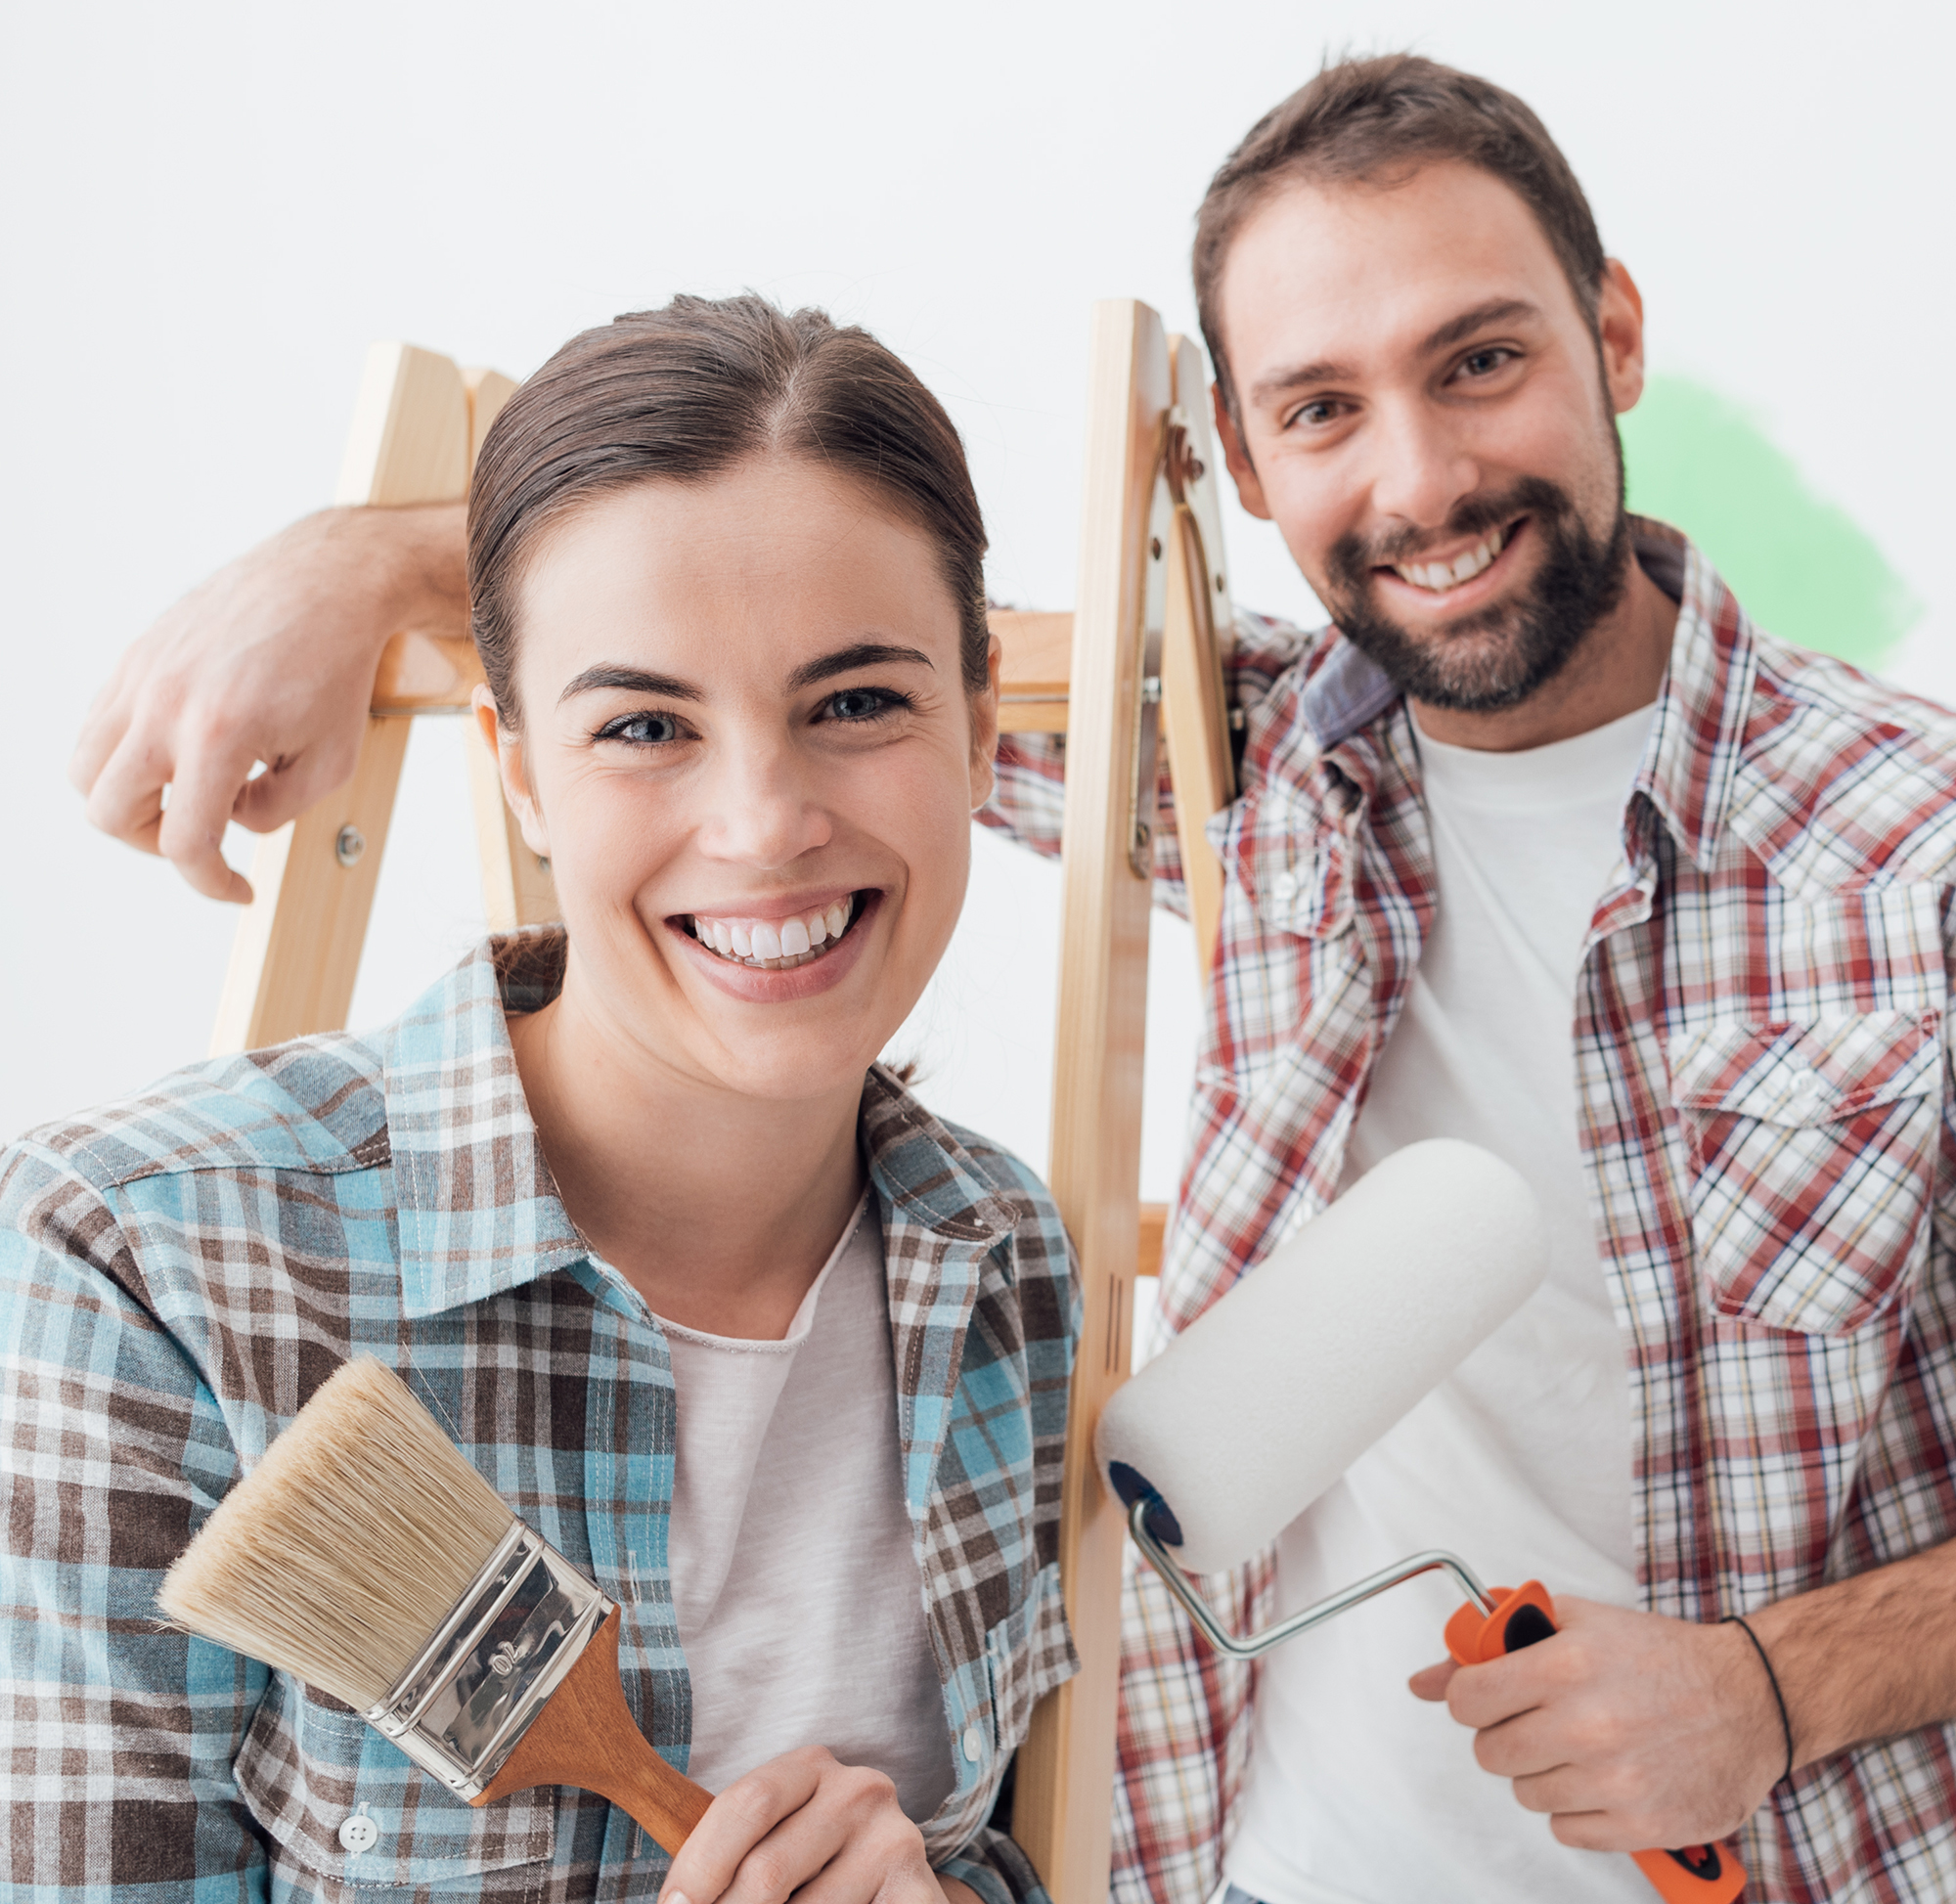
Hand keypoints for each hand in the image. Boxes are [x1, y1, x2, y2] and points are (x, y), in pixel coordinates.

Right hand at [69, 503, 465, 900]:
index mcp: (218, 734)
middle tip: (203, 836)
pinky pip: (99, 726)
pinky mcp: (134, 658)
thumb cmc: (335, 670)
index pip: (186, 842)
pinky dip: (125, 755)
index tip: (238, 888)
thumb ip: (274, 811)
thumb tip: (224, 820)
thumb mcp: (330, 763)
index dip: (212, 883)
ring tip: (184, 796)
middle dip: (155, 843)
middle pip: (108, 812)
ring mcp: (140, 677)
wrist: (323, 584)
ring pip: (85, 769)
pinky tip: (179, 752)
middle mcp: (164, 704)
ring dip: (126, 799)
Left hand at [658, 1746, 968, 1903]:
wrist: (890, 1893)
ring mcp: (895, 1837)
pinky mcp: (918, 1887)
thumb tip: (676, 1900)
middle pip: (767, 1870)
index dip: (700, 1864)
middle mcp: (859, 1789)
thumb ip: (727, 1858)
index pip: (746, 1803)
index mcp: (812, 1766)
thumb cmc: (810, 1873)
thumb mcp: (771, 1844)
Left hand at [1409, 1595, 1782, 1851]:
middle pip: (1490, 1752)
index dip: (1471, 1698)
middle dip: (1506, 1735)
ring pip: (1526, 1794)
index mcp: (1565, 1664)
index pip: (1465, 1699)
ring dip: (1545, 1773)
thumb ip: (1493, 1645)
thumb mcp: (1574, 1623)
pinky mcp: (1642, 1826)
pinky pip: (1566, 1830)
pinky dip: (1578, 1810)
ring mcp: (1615, 1782)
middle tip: (1542, 1722)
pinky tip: (1607, 1779)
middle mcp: (1587, 1725)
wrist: (1752, 1698)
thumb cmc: (1659, 1657)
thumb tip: (1423, 1680)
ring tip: (1584, 1747)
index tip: (1488, 1697)